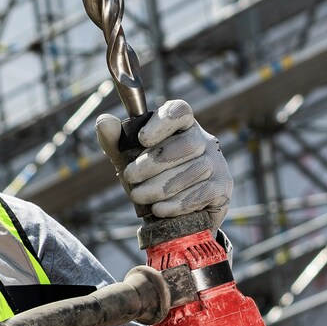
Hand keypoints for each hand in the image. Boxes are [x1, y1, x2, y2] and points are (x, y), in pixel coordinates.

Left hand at [96, 98, 232, 218]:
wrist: (173, 214)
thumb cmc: (149, 177)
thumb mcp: (127, 159)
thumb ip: (115, 141)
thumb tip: (104, 121)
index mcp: (181, 126)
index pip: (180, 111)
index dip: (163, 122)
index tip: (142, 139)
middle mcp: (204, 140)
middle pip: (187, 144)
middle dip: (153, 163)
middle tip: (130, 177)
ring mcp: (217, 163)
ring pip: (194, 170)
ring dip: (161, 186)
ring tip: (139, 196)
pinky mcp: (223, 188)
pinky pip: (202, 193)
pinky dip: (177, 203)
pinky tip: (159, 209)